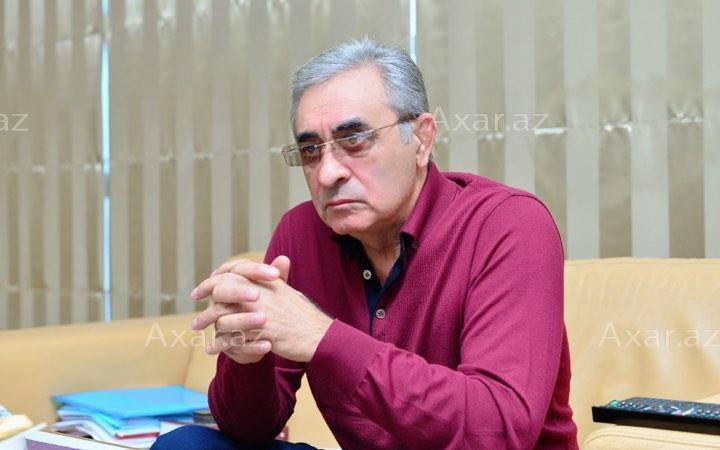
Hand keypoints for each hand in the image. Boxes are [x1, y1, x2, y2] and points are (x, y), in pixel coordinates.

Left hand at [191, 256, 332, 362]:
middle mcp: (260, 293)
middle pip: (222, 294)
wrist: (319, 335)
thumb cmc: (304, 316)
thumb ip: (277, 279)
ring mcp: (260, 311)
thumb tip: (276, 262)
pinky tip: (212, 350)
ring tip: (200, 336)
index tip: (200, 292)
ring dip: (209, 326)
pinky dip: (220, 344)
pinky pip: (233, 337)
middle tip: (196, 322)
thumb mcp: (289, 292)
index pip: (231, 275)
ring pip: (224, 317)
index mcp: (264, 281)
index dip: (212, 283)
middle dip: (206, 308)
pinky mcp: (261, 331)